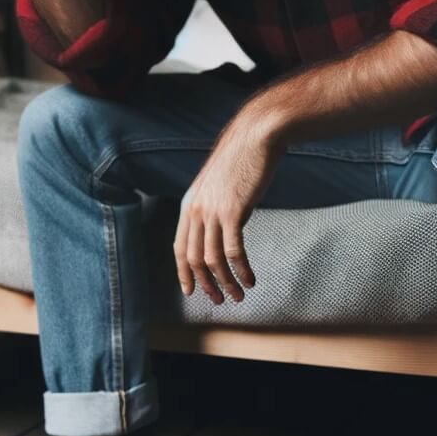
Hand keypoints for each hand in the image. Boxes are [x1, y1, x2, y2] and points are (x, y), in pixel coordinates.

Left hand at [173, 113, 286, 303]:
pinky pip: (233, 251)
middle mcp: (196, 209)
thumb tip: (226, 227)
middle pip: (195, 258)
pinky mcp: (233, 211)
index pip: (180, 247)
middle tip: (220, 300)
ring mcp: (213, 211)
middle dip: (207, 284)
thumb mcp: (220, 184)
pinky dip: (241, 270)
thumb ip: (216, 205)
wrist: (256, 135)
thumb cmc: (242, 157)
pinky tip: (251, 280)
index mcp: (190, 203)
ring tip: (239, 295)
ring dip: (226, 283)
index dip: (184, 272)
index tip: (191, 290)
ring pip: (213, 260)